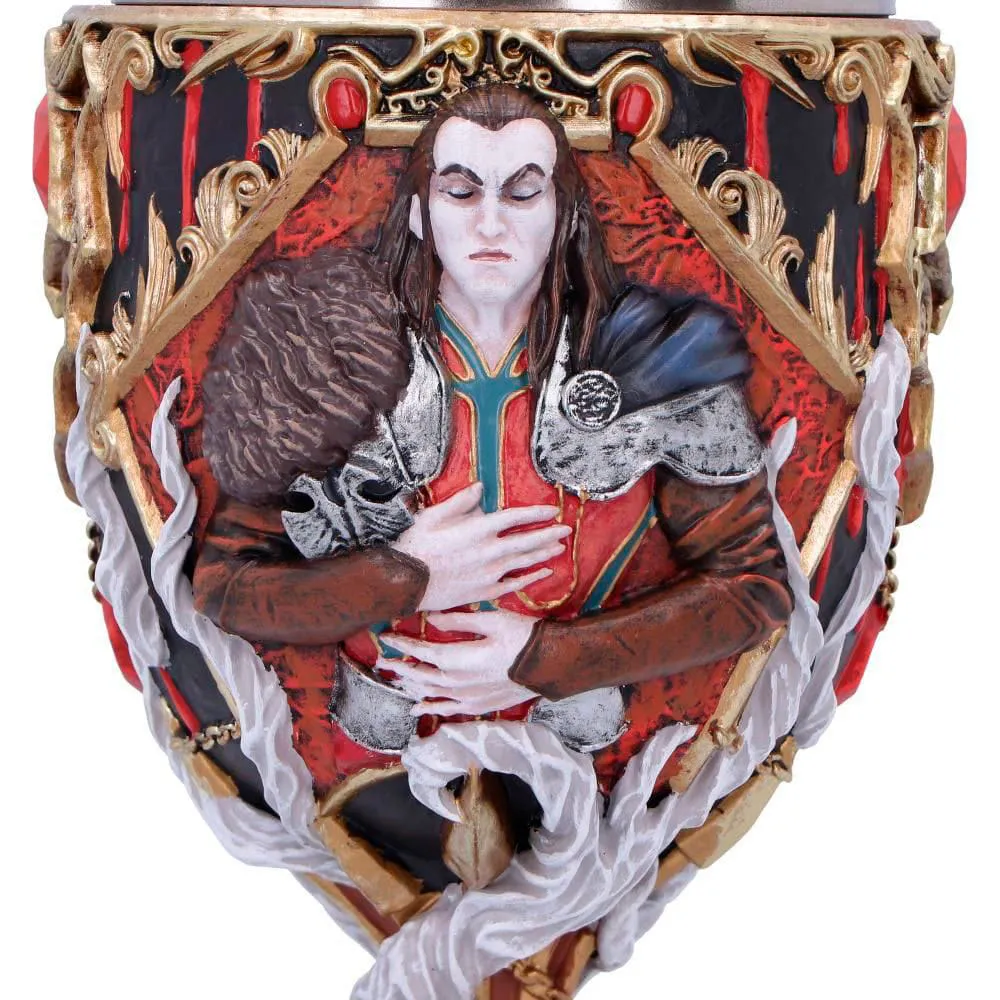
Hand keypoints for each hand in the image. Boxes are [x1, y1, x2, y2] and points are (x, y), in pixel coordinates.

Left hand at [381, 609, 537, 715]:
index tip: (388, 637)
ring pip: (432, 695)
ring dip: (411, 686)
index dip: (404, 645)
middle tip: (383, 660)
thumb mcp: (493, 620)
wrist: (551, 663)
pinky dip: (432, 707)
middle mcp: (461, 684)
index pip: (423, 653)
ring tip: (395, 679)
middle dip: (401, 668)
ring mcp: (471, 698)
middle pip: (422, 677)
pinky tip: (418, 706)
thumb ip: (460, 622)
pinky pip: (449, 709)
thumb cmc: (524, 637)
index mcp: (461, 660)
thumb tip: (433, 620)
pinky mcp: (481, 706)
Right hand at [391, 482, 570, 611]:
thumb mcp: (433, 516)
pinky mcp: (484, 591)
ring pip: (524, 562)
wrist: (403, 582)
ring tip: (559, 547)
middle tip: (566, 530)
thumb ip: (460, 502)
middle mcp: (489, 551)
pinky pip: (514, 584)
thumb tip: (480, 487)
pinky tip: (542, 573)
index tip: (551, 511)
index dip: (536, 514)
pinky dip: (530, 578)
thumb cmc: (414, 546)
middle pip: (527, 541)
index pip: (515, 518)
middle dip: (549, 534)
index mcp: (477, 530)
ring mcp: (489, 574)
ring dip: (544, 553)